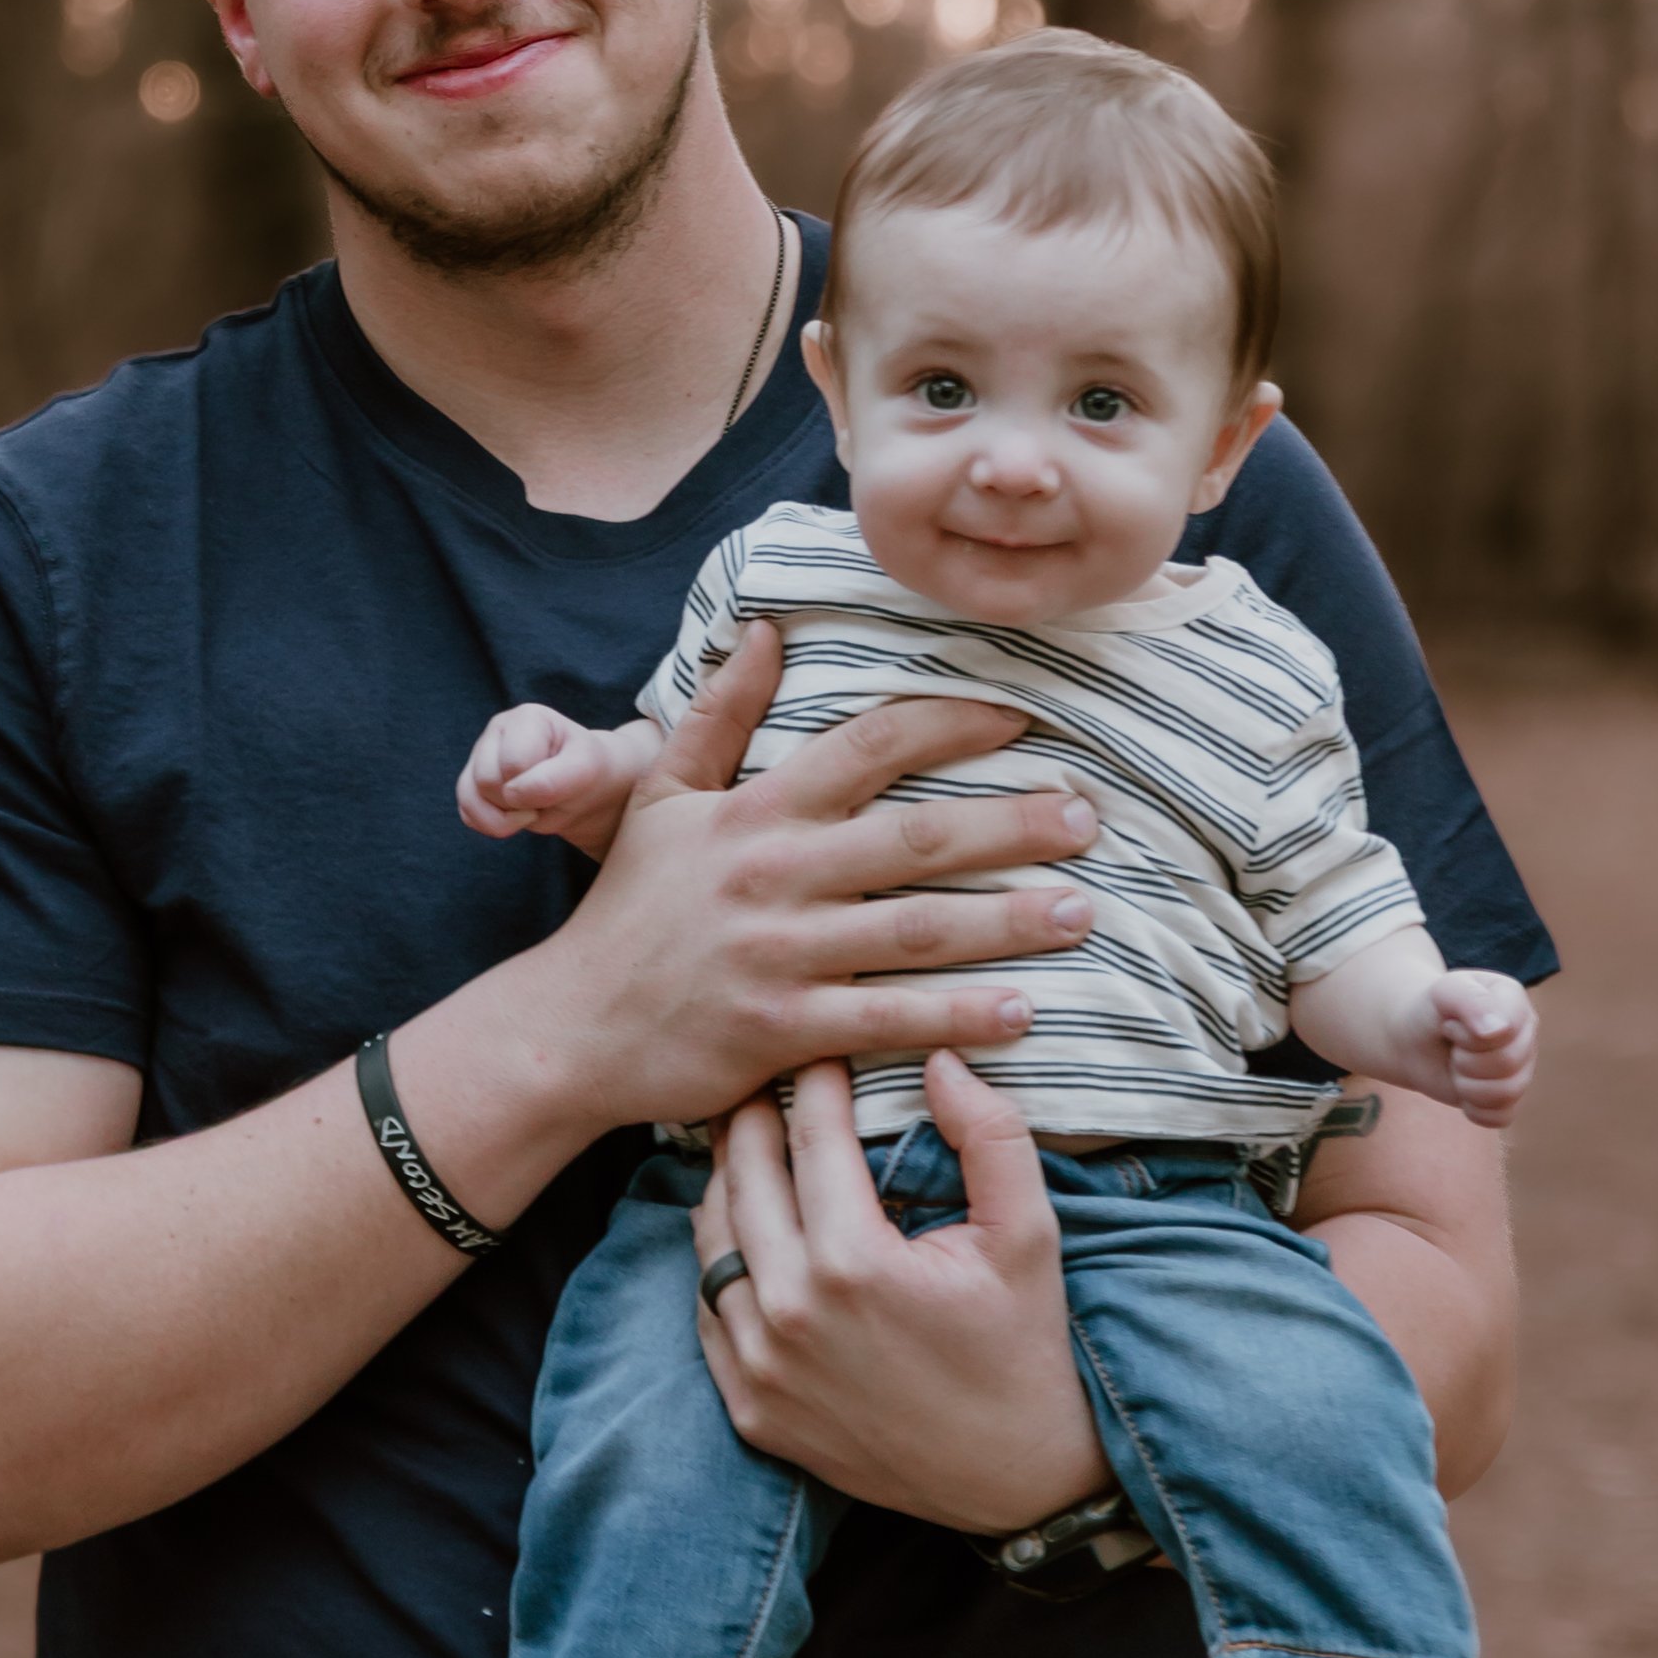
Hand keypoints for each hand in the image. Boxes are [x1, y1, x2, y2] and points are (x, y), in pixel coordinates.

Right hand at [459, 703, 640, 856]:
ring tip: (533, 808)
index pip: (514, 763)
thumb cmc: (588, 772)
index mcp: (527, 718)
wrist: (586, 789)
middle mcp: (498, 729)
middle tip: (548, 799)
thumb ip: (554, 781)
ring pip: (470, 797)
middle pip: (488, 780)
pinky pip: (466, 813)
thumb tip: (511, 795)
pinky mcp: (472, 780)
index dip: (537, 787)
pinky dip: (490, 826)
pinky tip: (516, 819)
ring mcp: (481, 754)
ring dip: (505, 818)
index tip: (561, 784)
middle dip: (520, 803)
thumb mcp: (586, 772)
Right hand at [522, 620, 1103, 1130]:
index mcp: (753, 812)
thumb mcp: (659, 798)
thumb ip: (717, 715)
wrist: (569, 1026)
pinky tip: (1022, 1012)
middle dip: (1010, 824)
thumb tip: (763, 628)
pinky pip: (888, 1019)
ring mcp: (781, 955)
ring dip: (1008, 922)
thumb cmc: (627, 912)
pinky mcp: (782, 1029)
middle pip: (914, 839)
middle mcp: (774, 875)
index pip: (866, 746)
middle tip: (1088, 817)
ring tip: (1082, 913)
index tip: (1022, 715)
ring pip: (916, 931)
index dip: (949, 723)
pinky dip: (957, 1017)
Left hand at [692, 1051, 1106, 1532]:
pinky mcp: (750, 1408)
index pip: (811, 1139)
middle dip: (756, 1118)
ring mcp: (760, 1368)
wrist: (1014, 1476)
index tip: (823, 1050)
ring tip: (751, 1145)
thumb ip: (990, 1135)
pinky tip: (745, 1231)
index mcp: (853, 1263)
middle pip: (744, 1179)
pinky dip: (721, 1262)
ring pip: (711, 1242)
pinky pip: (708, 1311)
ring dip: (728, 1185)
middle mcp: (788, 1314)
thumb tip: (938, 1059)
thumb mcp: (1029, 1235)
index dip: (815, 1081)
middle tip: (768, 1080)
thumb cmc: (1025, 1347)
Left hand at [1428, 971, 1536, 1128]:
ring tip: (1456, 1065)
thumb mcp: (1442, 992)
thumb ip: (1470, 1000)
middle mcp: (1526, 1035)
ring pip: (1506, 1094)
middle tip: (1452, 1047)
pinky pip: (1500, 1117)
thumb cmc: (1430, 1012)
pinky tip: (1462, 1088)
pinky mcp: (1508, 1099)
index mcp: (1515, 1002)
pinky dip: (1473, 1108)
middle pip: (1507, 1064)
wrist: (1411, 1039)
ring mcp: (1521, 1069)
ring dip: (1466, 1085)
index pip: (1505, 1032)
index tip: (1450, 1023)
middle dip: (1464, 1060)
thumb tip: (1498, 1031)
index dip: (1468, 1036)